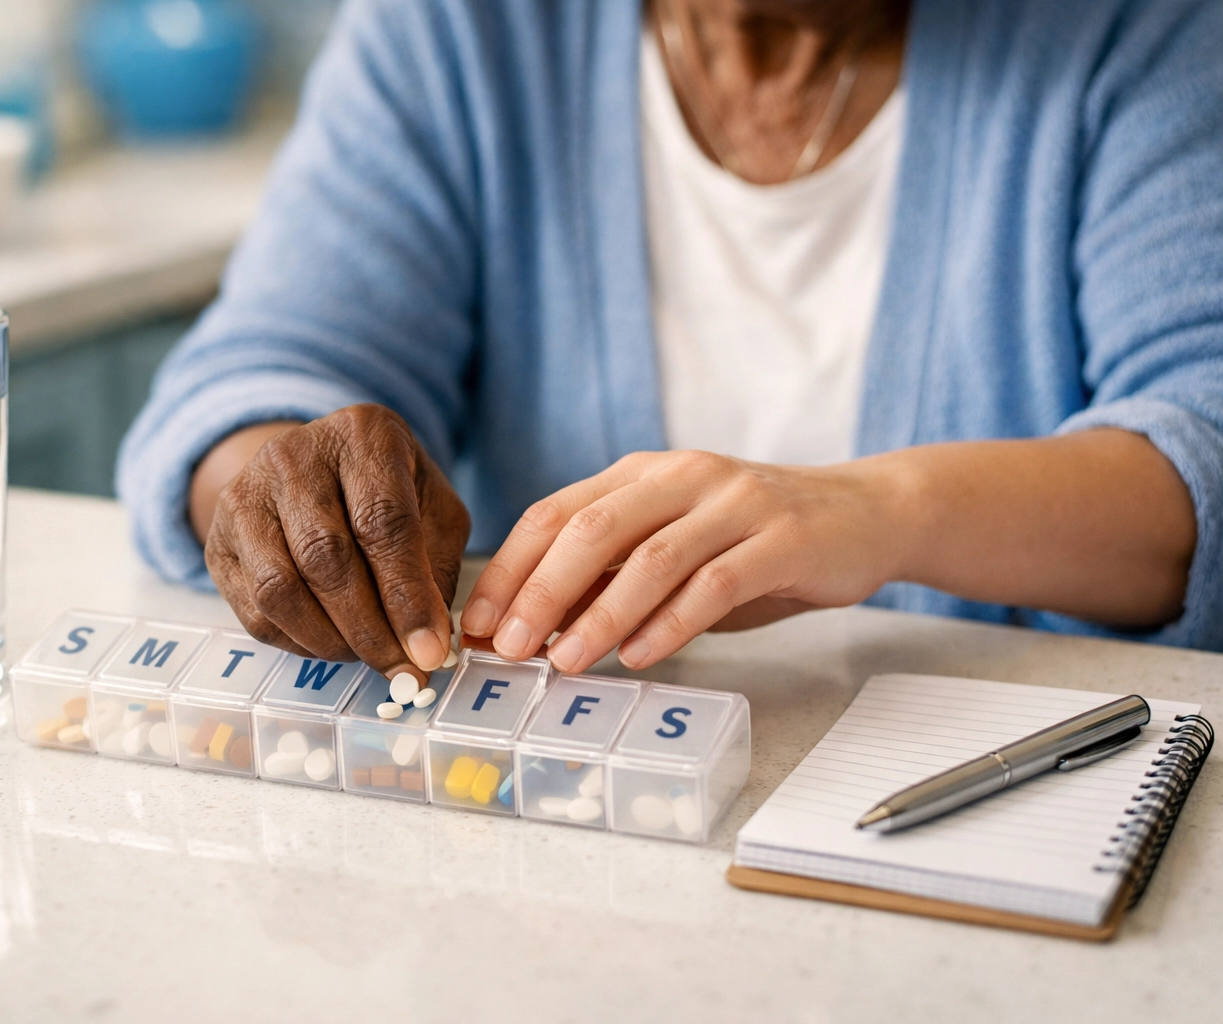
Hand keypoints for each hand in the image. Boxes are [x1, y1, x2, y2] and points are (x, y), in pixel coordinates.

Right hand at [200, 404, 471, 678]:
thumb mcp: (431, 508)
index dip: (406, 595)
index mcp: (361, 435)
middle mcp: (292, 455)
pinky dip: (298, 643)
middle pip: (326, 557)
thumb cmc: (386, 491)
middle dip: (369, 628)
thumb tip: (430, 643)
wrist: (313, 468)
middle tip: (401, 668)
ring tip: (367, 656)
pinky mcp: (217, 541)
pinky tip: (330, 644)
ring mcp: (245, 496)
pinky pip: (253, 610)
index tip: (429, 650)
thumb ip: (437, 566)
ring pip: (280, 589)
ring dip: (329, 641)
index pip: (382, 521)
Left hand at [459, 450, 903, 671]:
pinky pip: (715, 583)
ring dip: (600, 614)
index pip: (554, 512)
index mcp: (642, 474)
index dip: (510, 569)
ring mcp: (735, 503)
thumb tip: (534, 630)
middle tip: (509, 648)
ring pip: (651, 557)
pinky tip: (640, 657)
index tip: (477, 624)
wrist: (867, 513)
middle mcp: (682, 477)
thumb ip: (614, 577)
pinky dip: (671, 623)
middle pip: (592, 528)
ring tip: (564, 661)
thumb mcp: (675, 549)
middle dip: (541, 590)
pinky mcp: (782, 539)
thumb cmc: (754, 543)